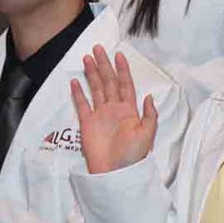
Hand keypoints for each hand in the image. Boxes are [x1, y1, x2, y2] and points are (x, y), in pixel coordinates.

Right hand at [70, 45, 158, 174]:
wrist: (115, 173)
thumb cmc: (133, 156)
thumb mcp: (147, 134)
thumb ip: (149, 115)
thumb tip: (148, 96)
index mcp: (129, 110)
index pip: (125, 85)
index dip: (123, 70)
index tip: (119, 55)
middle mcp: (114, 110)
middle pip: (109, 82)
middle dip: (104, 65)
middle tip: (98, 49)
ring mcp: (100, 116)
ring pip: (95, 89)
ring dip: (92, 74)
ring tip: (87, 58)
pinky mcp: (87, 124)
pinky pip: (82, 105)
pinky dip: (78, 94)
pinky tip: (75, 82)